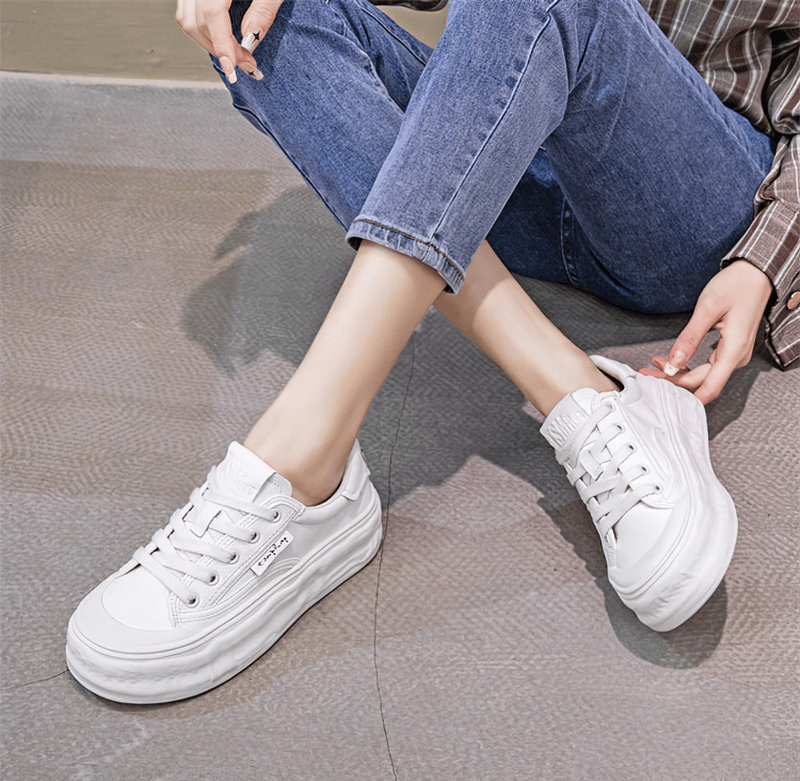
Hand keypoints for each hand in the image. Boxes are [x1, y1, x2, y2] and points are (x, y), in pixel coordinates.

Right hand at [175, 0, 284, 81]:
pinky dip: (203, 29)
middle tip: (247, 64)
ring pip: (188, 19)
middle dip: (221, 49)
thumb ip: (263, 11)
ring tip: (236, 54)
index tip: (235, 69)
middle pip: (197, 21)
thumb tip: (250, 39)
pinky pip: (188, 11)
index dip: (223, 46)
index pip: (211, 15)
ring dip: (210, 42)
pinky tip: (223, 38)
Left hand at [640, 260, 772, 403]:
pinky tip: (672, 360)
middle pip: (703, 381)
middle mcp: (737, 356)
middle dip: (673, 379)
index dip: (682, 391)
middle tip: (649, 371)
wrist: (756, 273)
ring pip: (704, 375)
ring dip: (679, 373)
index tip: (658, 387)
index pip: (709, 387)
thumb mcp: (707, 309)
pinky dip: (688, 365)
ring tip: (656, 363)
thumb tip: (673, 364)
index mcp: (734, 350)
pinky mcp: (730, 348)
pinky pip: (708, 365)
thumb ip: (689, 338)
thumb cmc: (736, 285)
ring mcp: (734, 353)